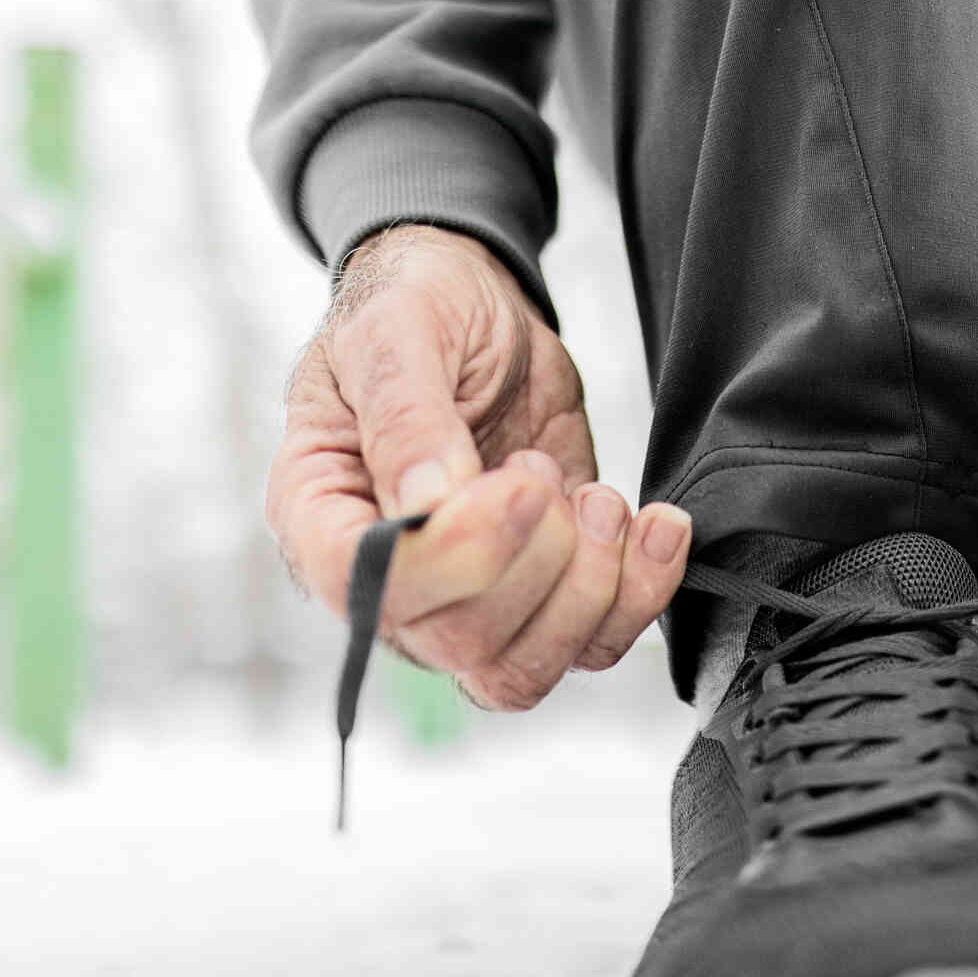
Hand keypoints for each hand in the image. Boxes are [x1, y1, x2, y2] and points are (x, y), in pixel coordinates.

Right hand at [268, 225, 690, 708]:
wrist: (478, 309)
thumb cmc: (416, 310)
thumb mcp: (396, 332)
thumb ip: (407, 414)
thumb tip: (430, 503)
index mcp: (322, 516)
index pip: (375, 590)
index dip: (462, 553)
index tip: (520, 478)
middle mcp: (390, 581)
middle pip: (464, 643)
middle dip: (540, 560)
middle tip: (541, 470)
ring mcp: (467, 599)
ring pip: (527, 668)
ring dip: (593, 586)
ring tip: (596, 497)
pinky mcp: (543, 593)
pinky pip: (594, 645)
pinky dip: (643, 593)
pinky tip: (655, 526)